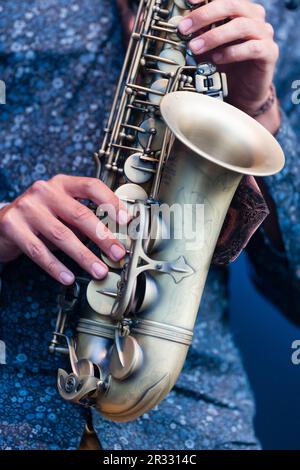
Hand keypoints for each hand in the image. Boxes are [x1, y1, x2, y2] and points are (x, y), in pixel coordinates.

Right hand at [0, 175, 129, 284]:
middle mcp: (44, 191)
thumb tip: (115, 239)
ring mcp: (27, 207)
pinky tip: (68, 277)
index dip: (111, 202)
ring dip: (84, 256)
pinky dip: (56, 266)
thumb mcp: (62, 210)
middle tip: (118, 253)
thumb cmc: (40, 218)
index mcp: (62, 183)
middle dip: (103, 237)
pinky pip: (38, 251)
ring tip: (99, 270)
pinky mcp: (12, 226)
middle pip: (80, 214)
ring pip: (62, 235)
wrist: (1, 223)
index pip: (91, 186)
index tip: (126, 221)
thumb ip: (84, 218)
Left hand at [179, 0, 280, 131]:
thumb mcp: (207, 48)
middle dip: (204, 15)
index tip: (188, 0)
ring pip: (241, 26)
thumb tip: (181, 27)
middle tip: (184, 29)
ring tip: (195, 47)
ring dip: (214, 36)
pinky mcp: (269, 52)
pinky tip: (217, 59)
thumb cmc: (227, 65)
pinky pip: (251, 48)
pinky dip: (231, 52)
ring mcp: (264, 33)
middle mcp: (254, 17)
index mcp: (240, 9)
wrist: (244, 90)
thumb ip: (198, 36)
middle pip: (231, 5)